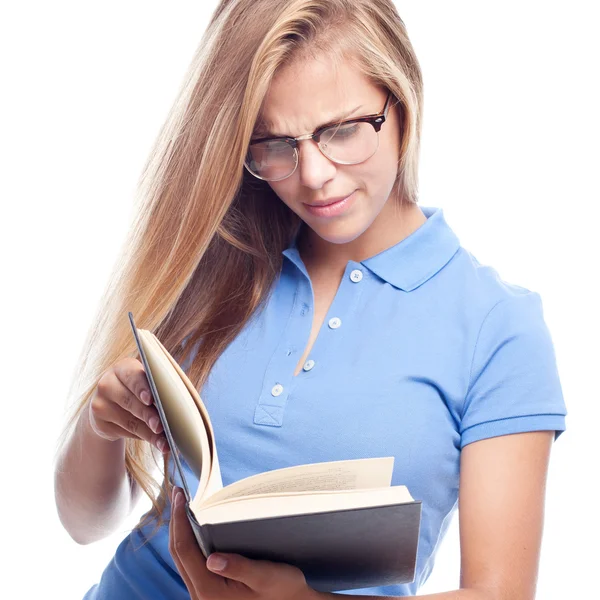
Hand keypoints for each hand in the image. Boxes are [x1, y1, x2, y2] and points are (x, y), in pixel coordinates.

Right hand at [88, 357, 168, 453]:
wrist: (108, 405)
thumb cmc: (137, 390)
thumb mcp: (143, 383)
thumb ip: (156, 388)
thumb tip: (177, 406)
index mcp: (122, 369)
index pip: (132, 376)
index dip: (142, 388)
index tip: (151, 399)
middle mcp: (107, 383)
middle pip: (130, 401)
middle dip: (148, 415)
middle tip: (161, 426)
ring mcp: (100, 404)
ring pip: (129, 421)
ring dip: (149, 432)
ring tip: (164, 440)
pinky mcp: (99, 423)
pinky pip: (125, 432)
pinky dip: (144, 438)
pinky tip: (157, 442)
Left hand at [169, 486, 316, 599]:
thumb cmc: (283, 591)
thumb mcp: (266, 576)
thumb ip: (239, 567)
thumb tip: (212, 559)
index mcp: (211, 591)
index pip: (185, 550)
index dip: (179, 521)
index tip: (180, 497)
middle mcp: (201, 596)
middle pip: (178, 553)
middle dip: (176, 521)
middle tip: (177, 493)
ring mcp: (203, 595)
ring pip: (182, 559)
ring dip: (180, 531)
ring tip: (182, 506)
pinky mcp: (208, 592)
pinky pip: (190, 564)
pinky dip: (188, 542)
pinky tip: (193, 528)